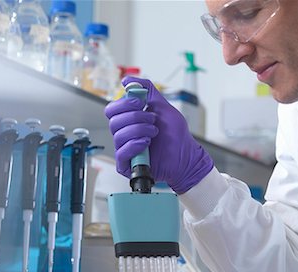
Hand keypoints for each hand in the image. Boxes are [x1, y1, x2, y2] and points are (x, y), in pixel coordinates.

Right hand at [104, 76, 212, 193]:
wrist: (186, 156)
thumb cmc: (176, 136)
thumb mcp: (163, 106)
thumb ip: (147, 90)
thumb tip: (127, 80)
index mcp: (129, 120)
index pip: (112, 109)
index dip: (124, 104)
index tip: (141, 103)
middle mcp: (125, 134)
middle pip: (113, 121)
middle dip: (135, 117)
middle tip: (152, 119)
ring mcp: (125, 149)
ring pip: (118, 135)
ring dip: (139, 130)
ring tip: (154, 133)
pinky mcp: (126, 165)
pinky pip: (121, 153)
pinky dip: (134, 145)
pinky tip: (146, 143)